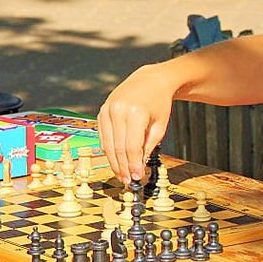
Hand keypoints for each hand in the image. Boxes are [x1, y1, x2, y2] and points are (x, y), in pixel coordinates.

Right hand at [97, 63, 176, 183]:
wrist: (150, 80)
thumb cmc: (159, 102)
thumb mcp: (159, 126)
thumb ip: (147, 147)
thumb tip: (137, 167)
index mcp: (135, 113)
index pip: (131, 147)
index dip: (133, 165)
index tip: (136, 178)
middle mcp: (118, 110)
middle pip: (117, 147)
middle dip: (122, 167)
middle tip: (127, 181)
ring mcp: (107, 109)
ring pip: (107, 144)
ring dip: (113, 162)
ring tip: (121, 175)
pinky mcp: (102, 111)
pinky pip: (103, 136)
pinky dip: (108, 150)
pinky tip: (115, 160)